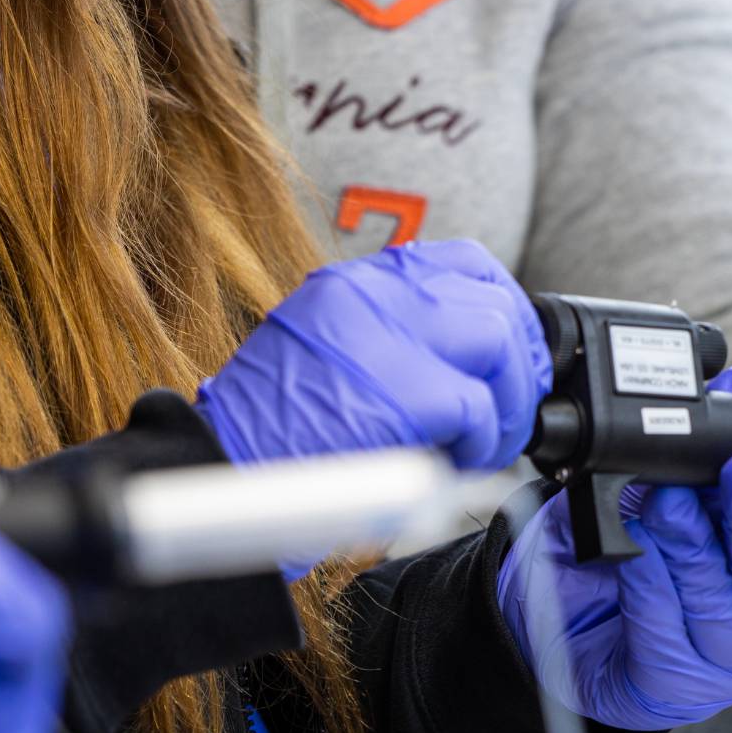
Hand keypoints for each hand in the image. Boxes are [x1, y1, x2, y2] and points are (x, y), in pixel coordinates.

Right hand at [197, 239, 550, 472]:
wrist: (214, 470)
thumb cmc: (268, 437)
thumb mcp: (327, 359)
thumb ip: (392, 342)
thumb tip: (468, 360)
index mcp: (353, 284)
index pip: (462, 262)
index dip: (502, 307)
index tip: (508, 355)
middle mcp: (369, 294)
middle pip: (493, 300)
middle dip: (517, 364)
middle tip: (506, 414)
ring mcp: (385, 335)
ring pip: (497, 342)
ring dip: (505, 405)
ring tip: (481, 445)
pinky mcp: (402, 391)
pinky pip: (479, 406)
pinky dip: (482, 441)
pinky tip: (457, 462)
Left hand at [497, 365, 731, 730]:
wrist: (577, 630)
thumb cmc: (643, 555)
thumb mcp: (673, 486)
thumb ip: (709, 438)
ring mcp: (725, 657)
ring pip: (722, 602)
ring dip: (696, 547)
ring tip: (669, 504)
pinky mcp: (675, 685)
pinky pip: (665, 631)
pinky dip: (649, 585)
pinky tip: (635, 554)